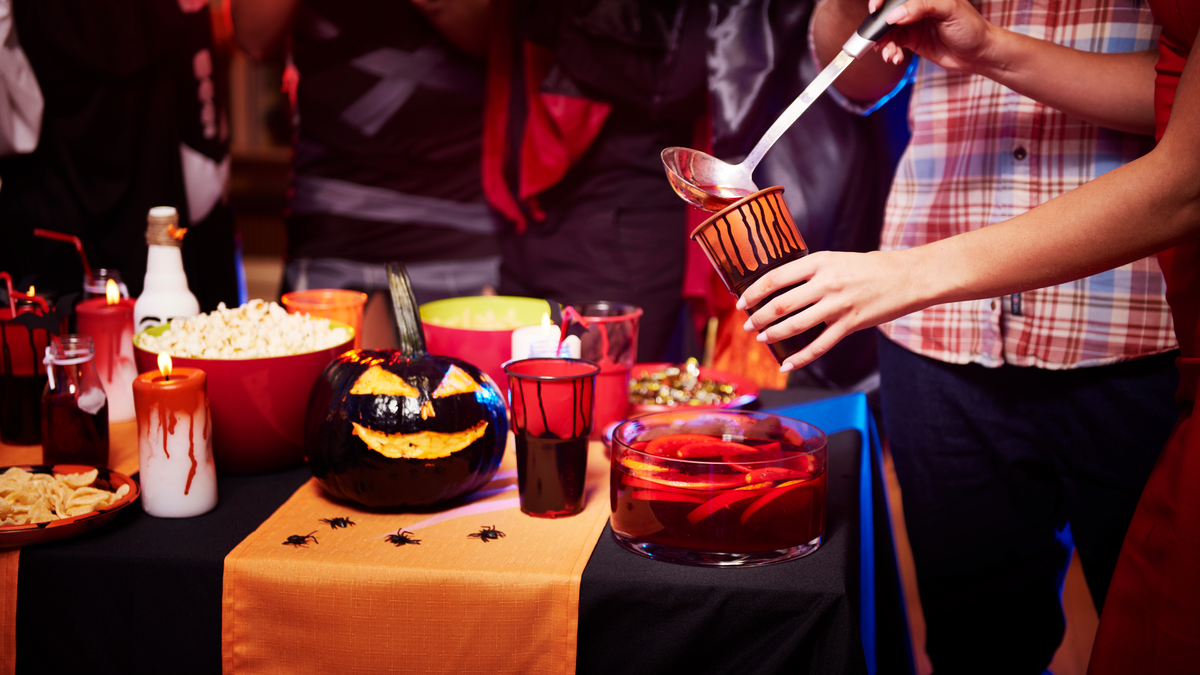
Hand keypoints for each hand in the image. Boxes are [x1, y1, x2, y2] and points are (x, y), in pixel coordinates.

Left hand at [735, 250, 927, 371]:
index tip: (741, 302)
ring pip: (796, 325)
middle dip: (759, 317)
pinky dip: (800, 358)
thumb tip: (779, 288)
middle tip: (748, 325)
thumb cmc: (869, 267)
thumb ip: (810, 271)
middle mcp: (826, 282)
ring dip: (774, 334)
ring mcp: (838, 305)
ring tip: (763, 338)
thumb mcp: (835, 259)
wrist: (906, 277)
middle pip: (781, 304)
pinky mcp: (850, 324)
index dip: (753, 292)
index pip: (775, 278)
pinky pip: (819, 346)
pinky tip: (787, 364)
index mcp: (819, 262)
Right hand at [869, 0, 998, 73]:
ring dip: (884, 44)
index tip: (875, 11)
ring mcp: (912, 23)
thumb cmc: (971, 27)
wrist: (978, 54)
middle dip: (879, 28)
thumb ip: (922, 6)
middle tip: (876, 41)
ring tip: (890, 54)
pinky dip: (890, 52)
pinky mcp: (912, 40)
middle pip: (888, 13)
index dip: (881, 0)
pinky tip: (896, 58)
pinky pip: (893, 44)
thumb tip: (894, 15)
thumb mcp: (949, 10)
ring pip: (888, 31)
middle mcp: (916, 7)